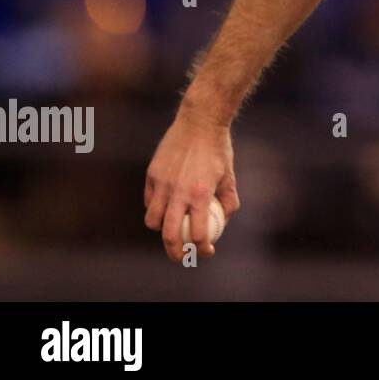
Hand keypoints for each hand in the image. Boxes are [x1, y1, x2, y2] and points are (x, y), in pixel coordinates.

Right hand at [144, 108, 239, 260]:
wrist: (199, 122)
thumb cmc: (218, 149)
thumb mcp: (229, 176)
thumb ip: (228, 200)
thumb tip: (223, 221)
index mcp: (200, 194)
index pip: (197, 233)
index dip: (202, 248)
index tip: (206, 251)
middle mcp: (178, 192)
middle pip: (169, 234)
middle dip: (175, 252)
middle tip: (182, 256)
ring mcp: (161, 184)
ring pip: (152, 219)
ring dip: (160, 231)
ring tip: (170, 232)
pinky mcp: (151, 175)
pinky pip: (149, 201)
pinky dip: (155, 209)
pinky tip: (165, 208)